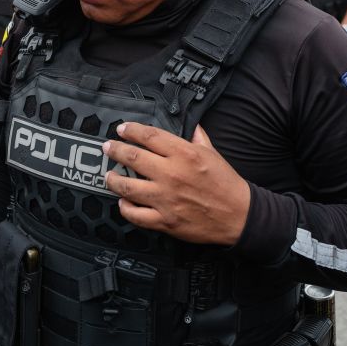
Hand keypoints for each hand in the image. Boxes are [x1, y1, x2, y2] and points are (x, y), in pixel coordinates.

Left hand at [102, 123, 250, 245]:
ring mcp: (166, 199)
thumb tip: (190, 124)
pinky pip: (135, 215)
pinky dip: (125, 208)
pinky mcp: (165, 221)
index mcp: (184, 154)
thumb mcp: (213, 153)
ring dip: (114, 180)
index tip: (122, 129)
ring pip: (127, 187)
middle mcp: (171, 174)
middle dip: (115, 150)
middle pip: (133, 157)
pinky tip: (123, 202)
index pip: (150, 136)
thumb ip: (198, 137)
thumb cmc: (226, 183)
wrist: (238, 215)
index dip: (132, 130)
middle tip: (108, 147)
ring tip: (109, 175)